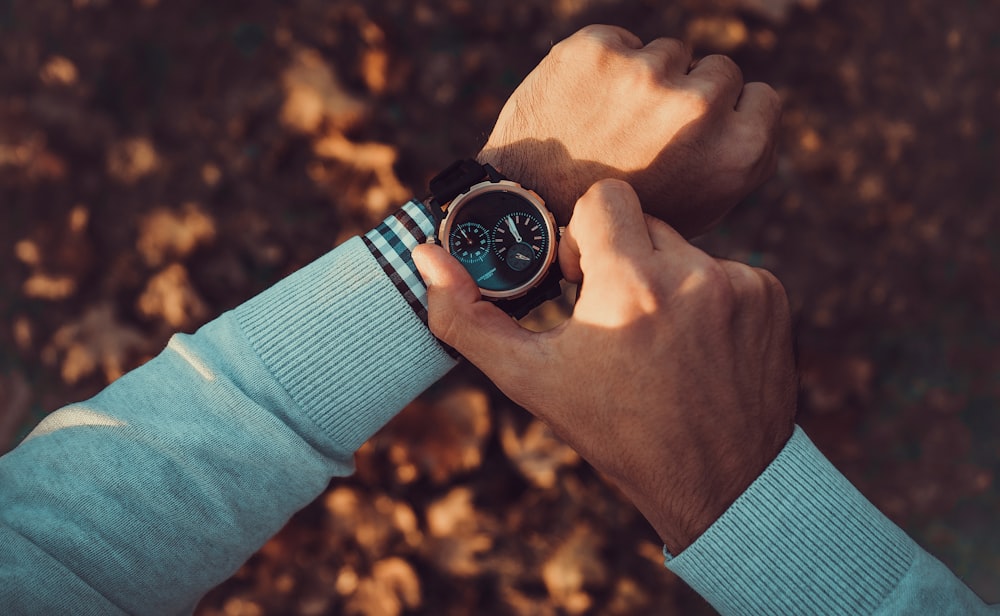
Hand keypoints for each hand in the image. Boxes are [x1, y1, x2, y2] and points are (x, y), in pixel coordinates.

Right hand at [412, 180, 796, 553]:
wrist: (720, 485)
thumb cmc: (616, 433)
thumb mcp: (531, 380)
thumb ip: (468, 316)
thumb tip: (425, 255)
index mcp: (632, 286)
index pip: (605, 197)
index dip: (584, 234)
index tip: (584, 279)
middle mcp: (695, 276)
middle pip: (644, 220)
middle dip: (622, 256)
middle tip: (617, 314)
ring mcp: (742, 286)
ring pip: (685, 246)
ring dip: (665, 278)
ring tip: (662, 338)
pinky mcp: (773, 299)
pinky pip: (728, 269)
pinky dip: (709, 296)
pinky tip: (700, 345)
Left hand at [478, 25, 780, 235]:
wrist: (531, 211)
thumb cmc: (620, 214)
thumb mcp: (698, 209)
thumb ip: (736, 158)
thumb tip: (749, 110)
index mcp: (736, 152)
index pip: (761, 97)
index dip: (728, 114)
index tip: (698, 131)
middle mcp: (698, 108)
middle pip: (719, 69)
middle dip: (687, 94)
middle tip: (646, 133)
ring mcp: (647, 73)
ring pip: (668, 53)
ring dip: (644, 81)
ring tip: (609, 125)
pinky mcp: (600, 49)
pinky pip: (621, 42)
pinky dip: (604, 68)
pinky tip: (583, 106)